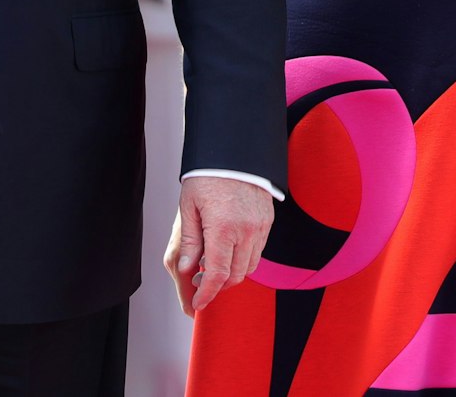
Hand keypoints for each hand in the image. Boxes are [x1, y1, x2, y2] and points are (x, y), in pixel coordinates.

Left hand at [164, 176, 274, 315]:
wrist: (235, 152)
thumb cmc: (208, 176)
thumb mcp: (189, 207)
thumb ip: (190, 241)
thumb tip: (188, 269)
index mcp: (223, 229)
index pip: (217, 275)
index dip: (208, 294)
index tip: (199, 303)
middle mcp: (246, 231)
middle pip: (235, 275)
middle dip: (218, 285)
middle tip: (202, 281)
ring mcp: (260, 227)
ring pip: (249, 266)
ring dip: (232, 273)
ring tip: (214, 264)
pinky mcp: (267, 221)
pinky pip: (258, 251)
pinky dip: (244, 258)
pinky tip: (229, 250)